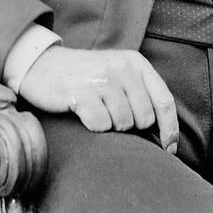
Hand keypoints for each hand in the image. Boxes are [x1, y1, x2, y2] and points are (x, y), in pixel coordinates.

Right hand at [20, 46, 178, 152]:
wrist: (42, 65)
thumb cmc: (86, 77)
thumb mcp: (118, 74)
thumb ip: (141, 94)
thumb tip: (166, 138)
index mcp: (135, 62)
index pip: (164, 101)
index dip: (170, 130)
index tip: (168, 150)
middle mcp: (121, 67)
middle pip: (144, 118)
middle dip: (130, 126)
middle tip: (110, 115)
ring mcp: (101, 78)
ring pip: (123, 123)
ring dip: (110, 126)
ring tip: (96, 111)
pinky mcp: (80, 92)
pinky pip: (100, 125)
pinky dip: (94, 126)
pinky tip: (84, 114)